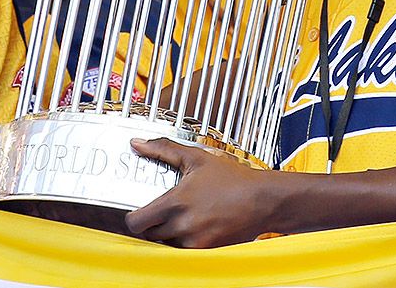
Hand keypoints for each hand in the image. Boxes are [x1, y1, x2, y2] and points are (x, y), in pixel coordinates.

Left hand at [124, 137, 273, 247]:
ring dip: (167, 234)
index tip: (137, 212)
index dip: (133, 218)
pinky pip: (184, 251)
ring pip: (166, 244)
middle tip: (159, 213)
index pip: (136, 222)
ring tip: (181, 218)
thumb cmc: (234, 180)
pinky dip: (184, 241)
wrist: (263, 200)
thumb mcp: (196, 158)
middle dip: (150, 225)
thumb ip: (163, 149)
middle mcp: (182, 226)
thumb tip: (138, 144)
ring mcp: (195, 241)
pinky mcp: (206, 251)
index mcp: (176, 203)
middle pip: (149, 235)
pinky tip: (194, 226)